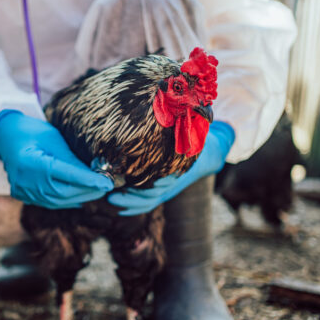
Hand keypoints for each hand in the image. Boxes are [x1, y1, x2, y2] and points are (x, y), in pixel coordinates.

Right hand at [0, 110, 113, 208]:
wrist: (6, 137)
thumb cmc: (33, 133)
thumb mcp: (54, 140)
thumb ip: (72, 159)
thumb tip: (96, 173)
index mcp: (32, 163)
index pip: (68, 175)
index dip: (90, 180)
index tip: (108, 183)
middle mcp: (26, 182)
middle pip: (64, 192)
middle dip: (88, 191)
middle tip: (106, 187)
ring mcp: (23, 191)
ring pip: (58, 201)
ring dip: (79, 197)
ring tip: (95, 191)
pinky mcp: (23, 196)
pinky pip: (49, 203)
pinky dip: (66, 201)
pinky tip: (79, 197)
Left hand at [107, 121, 234, 215]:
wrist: (208, 155)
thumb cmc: (192, 139)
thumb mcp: (187, 131)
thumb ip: (176, 127)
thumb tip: (166, 111)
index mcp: (177, 168)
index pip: (159, 183)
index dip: (143, 186)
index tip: (126, 183)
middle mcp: (172, 181)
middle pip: (151, 196)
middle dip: (131, 197)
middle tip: (111, 195)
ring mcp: (168, 188)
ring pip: (149, 202)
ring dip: (130, 204)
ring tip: (111, 200)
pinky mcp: (163, 191)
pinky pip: (149, 204)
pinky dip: (135, 208)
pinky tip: (121, 208)